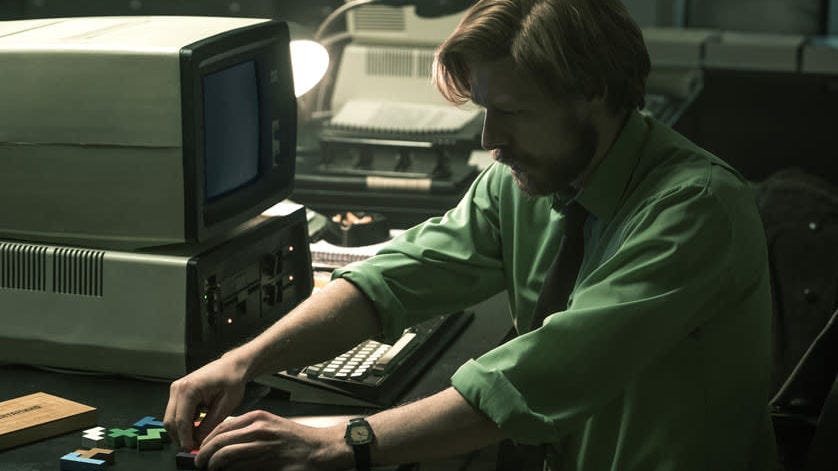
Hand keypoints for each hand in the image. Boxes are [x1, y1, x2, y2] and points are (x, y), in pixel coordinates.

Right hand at [164, 355, 248, 450]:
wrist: (232, 366)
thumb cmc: (232, 380)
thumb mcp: (226, 404)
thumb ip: (211, 424)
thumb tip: (198, 440)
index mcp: (189, 388)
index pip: (181, 421)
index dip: (185, 438)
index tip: (191, 449)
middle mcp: (178, 388)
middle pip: (170, 421)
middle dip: (181, 437)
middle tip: (195, 446)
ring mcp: (176, 389)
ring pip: (171, 418)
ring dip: (181, 430)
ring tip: (198, 437)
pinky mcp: (178, 392)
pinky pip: (175, 413)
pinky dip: (183, 423)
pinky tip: (197, 425)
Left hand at [195, 410, 349, 470]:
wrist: (320, 448)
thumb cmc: (297, 439)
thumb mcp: (271, 425)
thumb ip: (249, 430)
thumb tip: (224, 441)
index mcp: (258, 417)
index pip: (222, 427)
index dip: (207, 440)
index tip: (201, 449)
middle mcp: (259, 429)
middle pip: (220, 440)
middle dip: (204, 454)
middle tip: (200, 463)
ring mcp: (263, 446)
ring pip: (226, 455)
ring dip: (213, 465)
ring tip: (210, 470)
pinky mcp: (267, 463)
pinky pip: (240, 468)